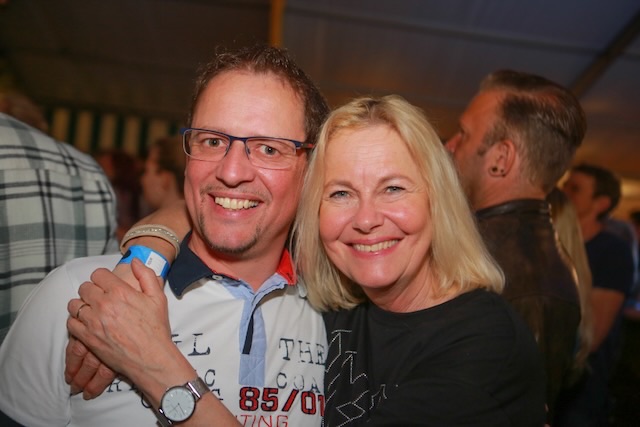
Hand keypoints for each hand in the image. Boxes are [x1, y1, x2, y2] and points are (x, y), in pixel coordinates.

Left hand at [66, 261, 168, 397]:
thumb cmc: (156, 329)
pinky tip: (87, 324)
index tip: (107, 284)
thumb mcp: (158, 298)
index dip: (102, 278)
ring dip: (82, 305)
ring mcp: (93, 321)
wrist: (151, 358)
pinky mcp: (87, 337)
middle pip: (84, 287)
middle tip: (100, 298)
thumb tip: (135, 261)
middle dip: (92, 290)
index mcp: (121, 291)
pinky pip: (71, 323)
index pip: (98, 274)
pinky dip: (76, 321)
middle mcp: (104, 304)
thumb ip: (146, 275)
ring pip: (74, 305)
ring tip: (92, 311)